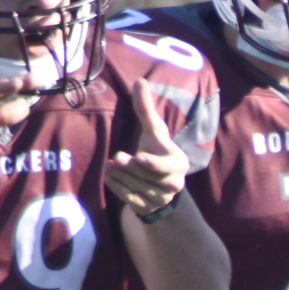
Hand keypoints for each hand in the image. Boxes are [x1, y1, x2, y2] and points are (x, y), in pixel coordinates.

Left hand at [105, 98, 187, 216]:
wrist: (158, 181)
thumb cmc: (156, 149)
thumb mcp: (153, 130)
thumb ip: (146, 109)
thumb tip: (140, 81)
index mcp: (179, 163)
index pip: (166, 166)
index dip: (152, 163)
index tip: (138, 157)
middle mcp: (175, 183)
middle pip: (150, 178)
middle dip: (131, 168)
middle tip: (115, 158)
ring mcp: (164, 198)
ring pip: (140, 189)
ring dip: (122, 177)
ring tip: (109, 166)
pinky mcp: (150, 207)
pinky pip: (133, 201)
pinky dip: (119, 189)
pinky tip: (109, 178)